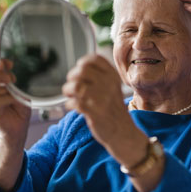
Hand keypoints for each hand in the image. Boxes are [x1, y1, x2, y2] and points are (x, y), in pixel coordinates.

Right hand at [0, 57, 30, 146]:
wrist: (19, 124)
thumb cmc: (19, 104)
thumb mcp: (19, 87)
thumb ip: (13, 78)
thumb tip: (11, 70)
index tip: (8, 64)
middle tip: (10, 78)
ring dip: (3, 88)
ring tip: (14, 92)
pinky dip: (9, 99)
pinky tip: (15, 101)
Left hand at [63, 54, 158, 185]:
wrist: (122, 131)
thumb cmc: (112, 109)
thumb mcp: (111, 87)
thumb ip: (99, 77)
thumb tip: (77, 70)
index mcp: (113, 76)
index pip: (94, 59)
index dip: (82, 64)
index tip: (80, 73)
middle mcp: (108, 84)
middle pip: (81, 70)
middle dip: (71, 78)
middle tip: (72, 87)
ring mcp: (102, 98)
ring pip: (75, 86)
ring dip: (68, 91)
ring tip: (71, 97)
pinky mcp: (94, 112)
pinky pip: (74, 102)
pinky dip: (70, 104)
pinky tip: (74, 107)